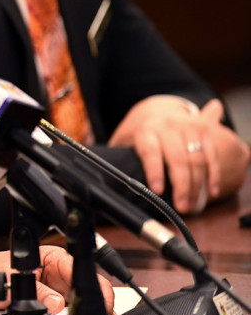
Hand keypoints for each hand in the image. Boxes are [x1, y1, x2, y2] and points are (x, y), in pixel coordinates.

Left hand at [0, 245, 113, 314]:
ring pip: (72, 311)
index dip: (94, 288)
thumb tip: (57, 304)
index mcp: (50, 259)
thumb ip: (34, 291)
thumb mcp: (8, 278)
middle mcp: (54, 277)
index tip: (101, 305)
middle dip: (86, 308)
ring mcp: (50, 296)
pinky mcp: (43, 312)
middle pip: (82, 294)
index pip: (80, 271)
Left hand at [109, 96, 249, 212]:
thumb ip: (116, 156)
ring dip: (197, 185)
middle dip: (180, 185)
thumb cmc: (138, 132)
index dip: (154, 171)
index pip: (150, 151)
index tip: (156, 190)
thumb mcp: (123, 140)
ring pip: (196, 159)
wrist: (157, 107)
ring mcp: (188, 126)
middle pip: (177, 159)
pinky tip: (211, 191)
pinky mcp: (204, 130)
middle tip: (181, 206)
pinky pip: (211, 155)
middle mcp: (167, 126)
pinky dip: (213, 175)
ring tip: (192, 204)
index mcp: (145, 130)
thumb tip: (100, 177)